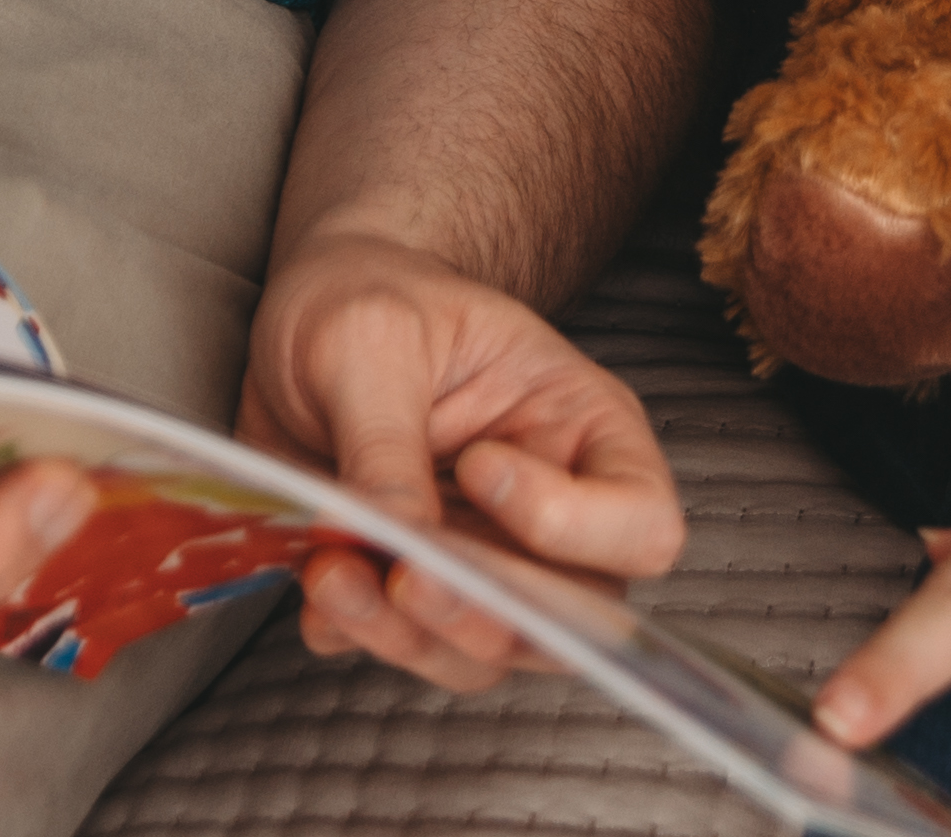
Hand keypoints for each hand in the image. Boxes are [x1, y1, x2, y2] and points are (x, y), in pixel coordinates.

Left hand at [237, 224, 686, 688]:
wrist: (309, 316)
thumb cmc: (369, 298)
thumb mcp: (374, 338)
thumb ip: (387, 439)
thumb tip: (399, 538)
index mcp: (584, 433)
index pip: (642, 525)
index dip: (573, 525)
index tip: (480, 465)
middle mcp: (551, 515)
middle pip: (569, 618)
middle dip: (484, 614)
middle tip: (405, 574)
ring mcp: (481, 561)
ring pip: (483, 652)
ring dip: (408, 635)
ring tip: (334, 576)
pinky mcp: (409, 591)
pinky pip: (399, 647)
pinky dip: (353, 632)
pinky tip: (316, 577)